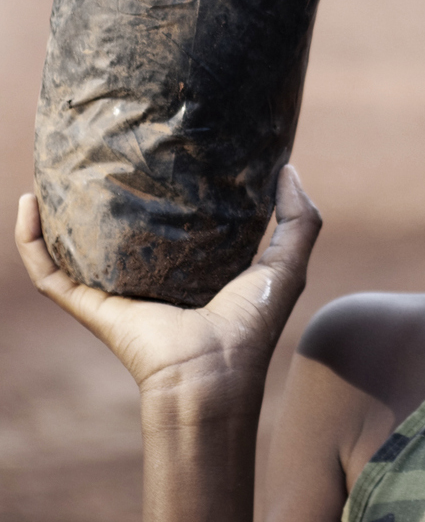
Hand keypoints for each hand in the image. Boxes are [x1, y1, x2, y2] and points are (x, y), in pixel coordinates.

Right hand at [15, 165, 320, 400]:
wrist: (213, 378)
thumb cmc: (251, 326)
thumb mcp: (286, 264)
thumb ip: (300, 219)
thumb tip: (287, 168)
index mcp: (189, 264)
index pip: (169, 217)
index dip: (163, 183)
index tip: (159, 144)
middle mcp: (146, 275)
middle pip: (115, 227)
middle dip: (101, 191)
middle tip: (98, 146)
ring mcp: (113, 290)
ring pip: (71, 244)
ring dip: (54, 213)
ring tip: (52, 169)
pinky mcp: (89, 305)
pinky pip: (47, 270)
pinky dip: (30, 240)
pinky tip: (27, 202)